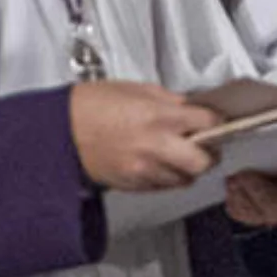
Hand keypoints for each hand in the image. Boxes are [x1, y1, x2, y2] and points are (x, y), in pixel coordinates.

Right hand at [69, 81, 217, 190]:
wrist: (59, 132)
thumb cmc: (91, 106)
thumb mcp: (138, 90)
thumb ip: (170, 101)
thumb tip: (192, 108)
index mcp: (159, 116)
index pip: (209, 124)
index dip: (217, 121)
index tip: (215, 121)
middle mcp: (155, 146)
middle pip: (204, 161)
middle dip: (210, 153)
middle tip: (206, 144)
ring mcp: (144, 169)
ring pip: (185, 179)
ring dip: (188, 168)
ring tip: (181, 154)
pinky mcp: (132, 184)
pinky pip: (163, 186)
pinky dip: (168, 177)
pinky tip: (161, 163)